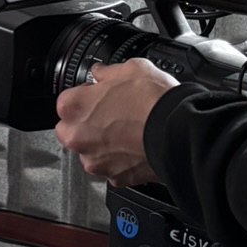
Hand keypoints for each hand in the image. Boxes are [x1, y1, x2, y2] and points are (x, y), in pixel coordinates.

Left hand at [54, 58, 178, 184]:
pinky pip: (111, 168)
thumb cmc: (153, 101)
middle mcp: (78, 137)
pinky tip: (135, 147)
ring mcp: (95, 160)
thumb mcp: (132, 69)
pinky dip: (120, 160)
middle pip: (71, 130)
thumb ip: (109, 72)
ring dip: (102, 144)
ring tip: (127, 132)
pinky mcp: (115, 177)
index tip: (99, 96)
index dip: (85, 97)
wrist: (178, 131)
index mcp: (74, 106)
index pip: (67, 101)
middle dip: (86, 124)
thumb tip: (102, 72)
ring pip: (90, 152)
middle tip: (109, 116)